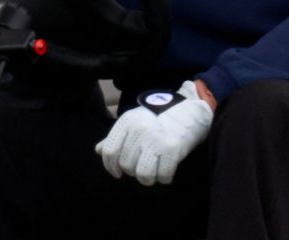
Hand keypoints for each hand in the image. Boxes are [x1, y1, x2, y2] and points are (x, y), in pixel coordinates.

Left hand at [95, 80, 212, 185]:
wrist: (189, 111)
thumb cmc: (158, 118)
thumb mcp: (134, 121)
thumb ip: (115, 136)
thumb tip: (99, 150)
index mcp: (127, 121)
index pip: (110, 151)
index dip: (110, 166)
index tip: (116, 172)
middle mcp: (139, 130)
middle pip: (126, 165)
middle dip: (133, 170)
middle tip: (143, 165)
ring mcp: (156, 140)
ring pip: (142, 174)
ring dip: (148, 178)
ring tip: (153, 172)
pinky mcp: (172, 149)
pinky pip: (162, 176)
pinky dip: (164, 178)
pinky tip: (166, 171)